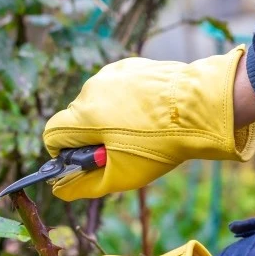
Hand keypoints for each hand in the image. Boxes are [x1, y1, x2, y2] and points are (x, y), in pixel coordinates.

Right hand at [42, 46, 254, 200]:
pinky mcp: (131, 65)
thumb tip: (59, 190)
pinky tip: (150, 112)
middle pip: (77, 118)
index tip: (85, 159)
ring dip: (109, 116)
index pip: (53, 134)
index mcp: (83, 116)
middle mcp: (91, 89)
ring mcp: (111, 73)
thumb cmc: (159, 145)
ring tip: (142, 129)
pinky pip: (117, 87)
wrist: (201, 108)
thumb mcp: (120, 175)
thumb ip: (84, 185)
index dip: (64, 152)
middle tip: (121, 149)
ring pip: (98, 101)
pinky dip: (126, 100)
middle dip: (91, 135)